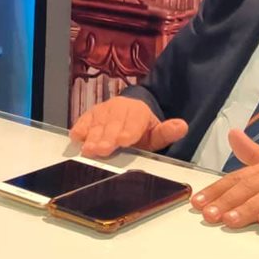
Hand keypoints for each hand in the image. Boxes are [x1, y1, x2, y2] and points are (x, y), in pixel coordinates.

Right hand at [68, 96, 187, 158]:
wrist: (128, 113)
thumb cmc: (141, 128)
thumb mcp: (156, 132)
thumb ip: (167, 132)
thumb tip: (182, 126)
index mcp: (137, 112)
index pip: (132, 123)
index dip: (127, 132)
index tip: (124, 140)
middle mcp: (118, 108)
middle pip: (111, 125)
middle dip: (106, 138)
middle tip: (102, 150)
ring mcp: (102, 111)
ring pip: (96, 124)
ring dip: (91, 137)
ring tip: (88, 149)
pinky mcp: (89, 115)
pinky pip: (83, 121)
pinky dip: (79, 129)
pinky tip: (76, 137)